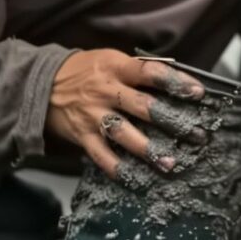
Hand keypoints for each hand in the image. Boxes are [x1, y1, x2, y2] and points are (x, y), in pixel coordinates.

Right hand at [45, 49, 206, 177]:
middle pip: (143, 107)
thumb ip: (141, 71)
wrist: (42, 83)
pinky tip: (136, 179)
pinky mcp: (83, 136)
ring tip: (171, 163)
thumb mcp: (113, 60)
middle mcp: (106, 92)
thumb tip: (181, 81)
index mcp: (117, 68)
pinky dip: (118, 169)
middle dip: (173, 122)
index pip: (151, 72)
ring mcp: (93, 115)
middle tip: (198, 135)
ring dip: (149, 150)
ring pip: (124, 134)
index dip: (175, 81)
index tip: (198, 93)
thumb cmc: (88, 71)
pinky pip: (101, 156)